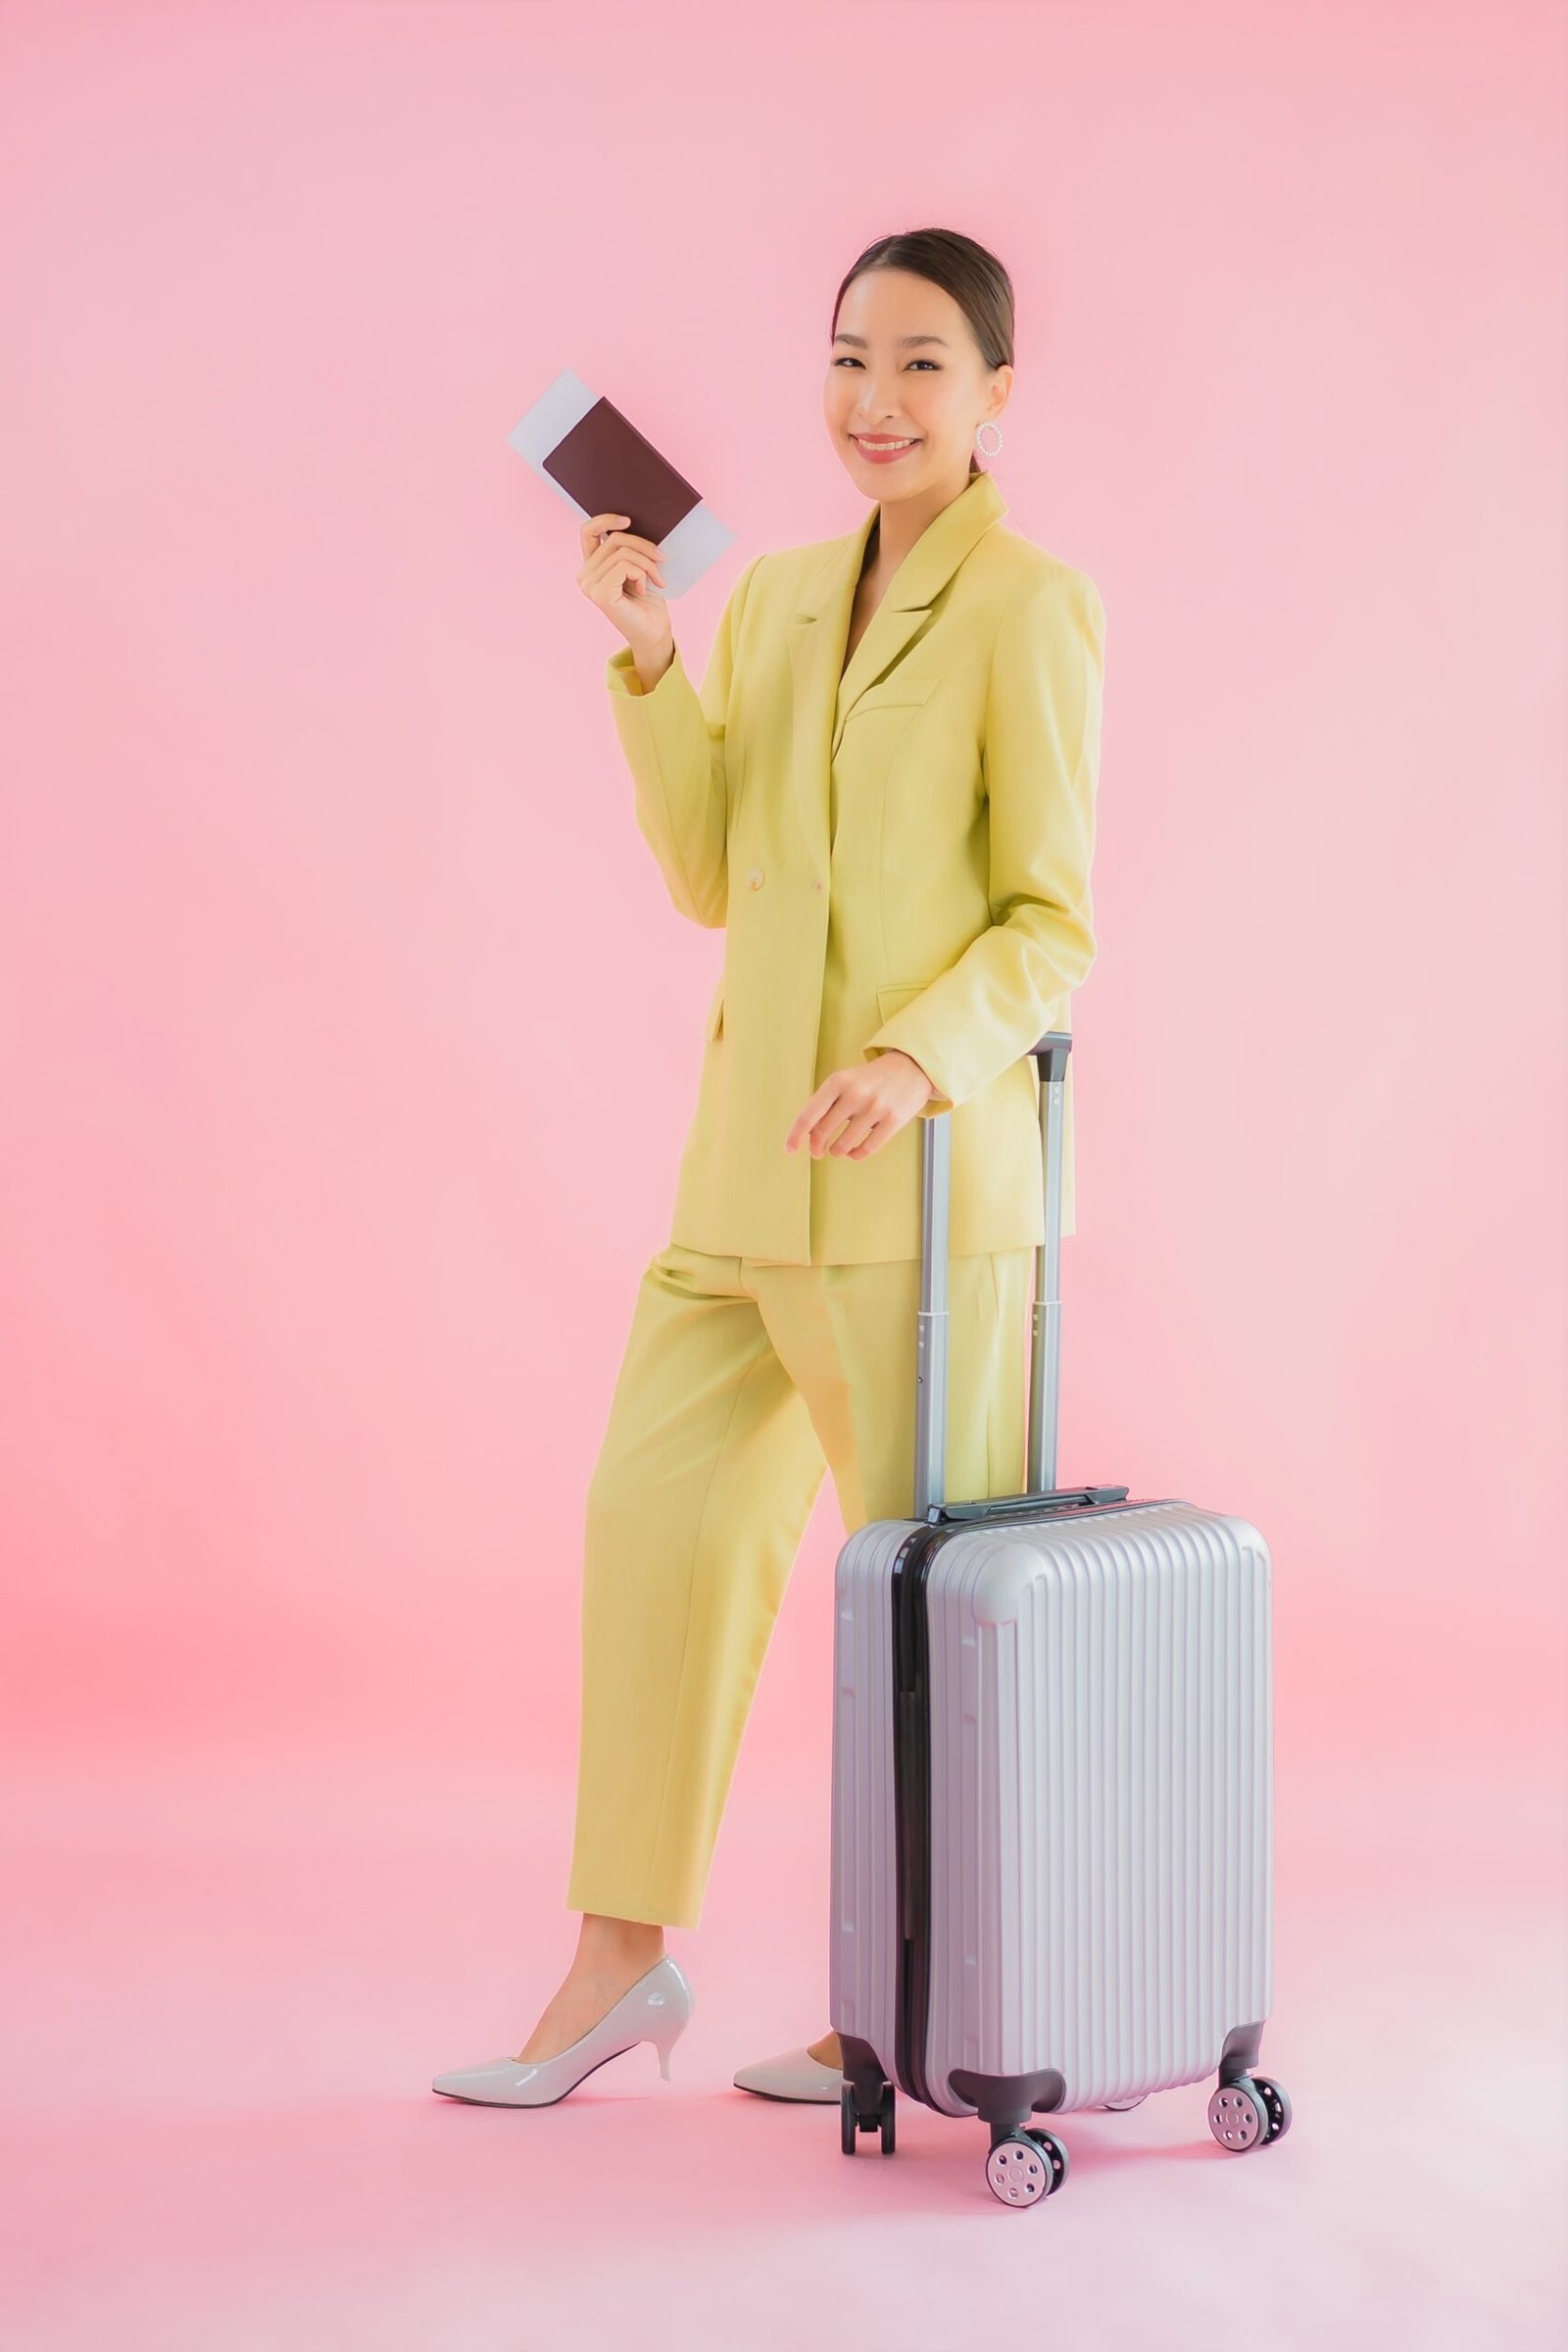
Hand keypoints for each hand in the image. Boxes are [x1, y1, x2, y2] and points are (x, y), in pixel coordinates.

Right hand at [577, 512, 674, 664]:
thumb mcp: (636, 566)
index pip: (588, 531)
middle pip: (614, 540)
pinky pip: (625, 566)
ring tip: (656, 579)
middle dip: (643, 546)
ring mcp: (590, 586)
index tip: (629, 520)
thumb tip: (632, 522)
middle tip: (661, 558)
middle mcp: (584, 576)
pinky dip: (642, 574)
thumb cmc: (647, 601)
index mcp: (590, 567)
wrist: (654, 632)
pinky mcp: (600, 594)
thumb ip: (626, 548)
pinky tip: (644, 589)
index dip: (606, 519)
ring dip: (647, 563)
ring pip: (622, 552)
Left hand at [785, 1051, 935, 1160]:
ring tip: (837, 1149)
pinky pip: (866, 1150)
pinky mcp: (893, 1121)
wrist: (911, 1067)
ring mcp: (876, 1108)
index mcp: (838, 1081)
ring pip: (843, 1145)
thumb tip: (806, 1137)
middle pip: (822, 1132)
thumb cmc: (869, 1080)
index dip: (795, 1135)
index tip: (789, 1149)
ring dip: (836, 1151)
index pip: (809, 1115)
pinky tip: (852, 1152)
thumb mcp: (844, 1082)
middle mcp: (855, 1093)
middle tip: (817, 1152)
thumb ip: (824, 1105)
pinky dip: (855, 1155)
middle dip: (816, 1147)